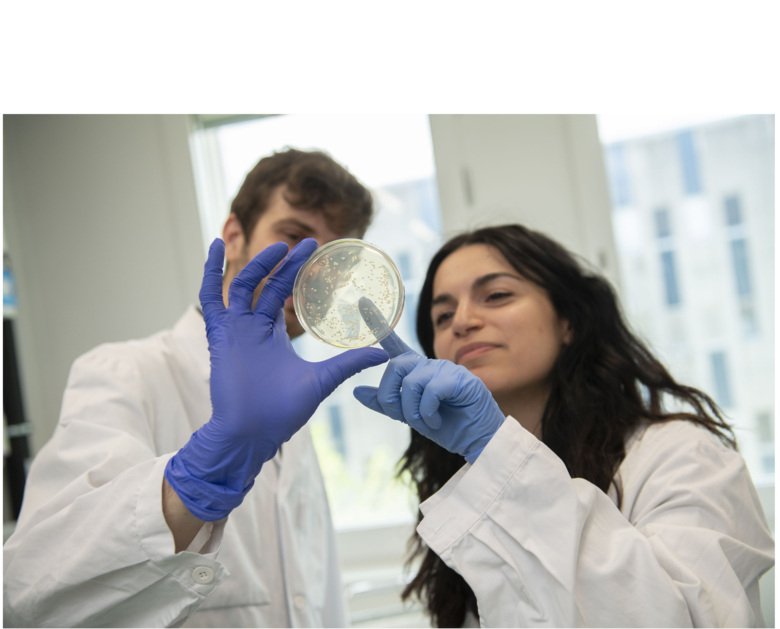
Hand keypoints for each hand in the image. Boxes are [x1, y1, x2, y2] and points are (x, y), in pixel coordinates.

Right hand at [165, 239, 387, 520]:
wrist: (253, 434)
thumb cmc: (282, 412)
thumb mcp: (322, 380)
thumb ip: (347, 363)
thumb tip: (384, 354)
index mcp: (272, 333)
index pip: (282, 291)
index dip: (295, 270)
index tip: (315, 250)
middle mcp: (252, 326)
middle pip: (266, 283)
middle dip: (284, 263)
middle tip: (307, 243)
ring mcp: (234, 330)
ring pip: (241, 285)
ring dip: (257, 264)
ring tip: (278, 247)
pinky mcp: (220, 337)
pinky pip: (209, 299)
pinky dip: (210, 273)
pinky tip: (213, 248)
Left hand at [353, 299, 503, 463]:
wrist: (475, 441)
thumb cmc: (446, 426)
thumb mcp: (409, 415)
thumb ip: (385, 403)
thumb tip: (356, 391)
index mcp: (417, 371)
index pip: (395, 345)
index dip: (379, 324)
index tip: (363, 303)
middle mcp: (429, 365)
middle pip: (395, 367)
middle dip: (392, 396)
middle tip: (404, 416)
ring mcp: (446, 369)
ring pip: (412, 382)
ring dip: (413, 410)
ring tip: (427, 421)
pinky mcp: (460, 379)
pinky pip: (431, 390)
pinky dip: (428, 411)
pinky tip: (437, 420)